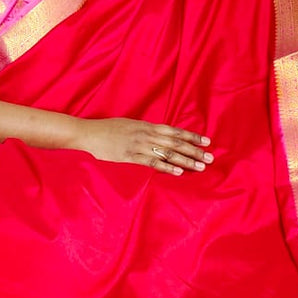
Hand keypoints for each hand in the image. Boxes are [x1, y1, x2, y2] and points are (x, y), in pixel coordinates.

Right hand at [69, 118, 212, 174]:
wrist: (87, 134)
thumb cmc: (107, 130)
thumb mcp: (130, 125)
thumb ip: (146, 131)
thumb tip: (161, 137)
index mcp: (147, 126)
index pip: (175, 131)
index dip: (192, 136)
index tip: (207, 142)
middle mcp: (146, 134)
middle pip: (176, 143)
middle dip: (194, 151)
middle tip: (210, 158)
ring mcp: (138, 145)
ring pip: (167, 153)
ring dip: (185, 160)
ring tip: (200, 166)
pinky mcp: (129, 157)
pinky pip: (151, 162)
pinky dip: (165, 167)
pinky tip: (178, 172)